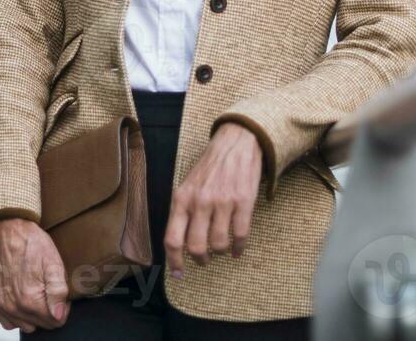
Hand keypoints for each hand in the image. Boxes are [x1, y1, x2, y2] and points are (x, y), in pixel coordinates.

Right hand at [0, 217, 69, 332]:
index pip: (56, 321)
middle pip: (42, 325)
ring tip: (36, 293)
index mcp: (30, 300)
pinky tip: (22, 300)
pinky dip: (17, 316)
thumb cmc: (34, 245)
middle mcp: (13, 307)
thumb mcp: (54, 263)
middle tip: (48, 289)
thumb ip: (58, 291)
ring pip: (26, 326)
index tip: (60, 293)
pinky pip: (8, 322)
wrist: (10, 231)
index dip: (62, 308)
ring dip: (34, 315)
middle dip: (49, 311)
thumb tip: (59, 316)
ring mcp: (1, 305)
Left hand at [164, 121, 262, 276]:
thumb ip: (183, 212)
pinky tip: (238, 249)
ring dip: (221, 252)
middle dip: (200, 260)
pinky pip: (240, 235)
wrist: (236, 142)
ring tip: (222, 249)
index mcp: (182, 198)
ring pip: (219, 244)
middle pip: (196, 246)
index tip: (179, 274)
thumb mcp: (187, 185)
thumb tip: (180, 244)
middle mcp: (200, 202)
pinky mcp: (243, 202)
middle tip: (204, 261)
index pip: (172, 239)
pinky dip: (239, 248)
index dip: (174, 261)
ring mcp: (222, 202)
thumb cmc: (210, 167)